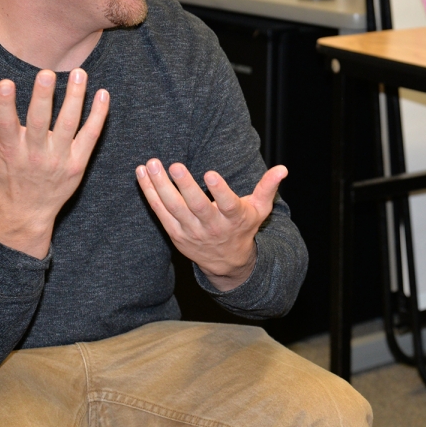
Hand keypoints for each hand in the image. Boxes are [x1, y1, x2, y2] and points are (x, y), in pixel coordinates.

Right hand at [0, 69, 108, 256]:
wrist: (27, 213)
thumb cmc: (2, 180)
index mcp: (9, 150)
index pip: (5, 124)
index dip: (4, 104)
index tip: (5, 82)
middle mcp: (35, 154)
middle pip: (39, 122)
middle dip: (43, 97)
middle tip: (47, 72)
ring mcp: (59, 159)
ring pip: (69, 125)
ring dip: (75, 98)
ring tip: (80, 73)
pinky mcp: (78, 163)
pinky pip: (91, 135)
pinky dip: (98, 116)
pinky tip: (103, 95)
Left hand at [136, 159, 286, 291]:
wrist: (226, 262)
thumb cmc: (243, 228)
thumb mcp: (260, 210)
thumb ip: (268, 187)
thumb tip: (283, 168)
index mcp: (233, 218)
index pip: (227, 205)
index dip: (220, 190)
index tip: (210, 174)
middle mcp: (211, 226)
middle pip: (196, 206)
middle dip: (184, 186)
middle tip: (174, 165)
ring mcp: (191, 231)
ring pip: (173, 208)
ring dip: (159, 186)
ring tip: (151, 164)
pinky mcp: (175, 233)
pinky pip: (160, 211)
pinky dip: (149, 193)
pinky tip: (142, 175)